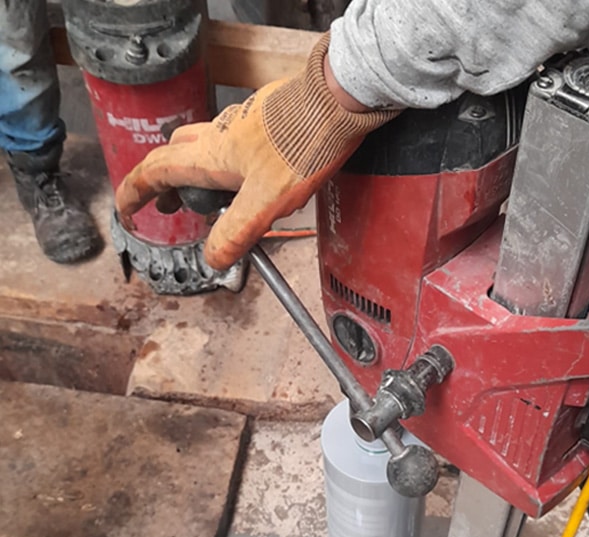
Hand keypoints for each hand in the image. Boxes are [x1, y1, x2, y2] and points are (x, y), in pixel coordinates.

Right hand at [115, 33, 397, 269]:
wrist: (336, 100)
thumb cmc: (303, 145)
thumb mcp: (266, 202)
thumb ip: (237, 232)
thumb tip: (213, 259)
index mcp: (208, 156)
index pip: (153, 173)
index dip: (133, 196)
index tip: (128, 216)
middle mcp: (217, 136)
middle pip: (173, 157)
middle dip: (164, 185)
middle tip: (173, 210)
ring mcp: (239, 126)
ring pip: (201, 148)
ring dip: (196, 174)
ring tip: (216, 202)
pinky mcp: (262, 122)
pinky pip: (231, 144)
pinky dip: (227, 165)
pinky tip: (253, 180)